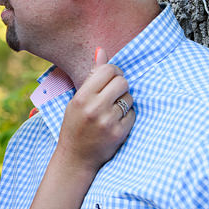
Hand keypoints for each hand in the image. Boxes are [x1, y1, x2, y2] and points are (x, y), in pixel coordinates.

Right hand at [56, 47, 134, 173]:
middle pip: (122, 82)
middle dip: (120, 85)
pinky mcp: (119, 133)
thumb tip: (101, 50)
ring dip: (125, 101)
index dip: (113, 72)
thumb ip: (91, 76)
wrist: (76, 157)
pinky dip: (127, 115)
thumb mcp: (77, 99)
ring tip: (112, 109)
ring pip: (129, 98)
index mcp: (82, 97)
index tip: (111, 78)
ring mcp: (108, 121)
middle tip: (114, 93)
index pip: (107, 70)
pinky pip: (132, 114)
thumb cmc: (75, 124)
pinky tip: (116, 121)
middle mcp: (95, 108)